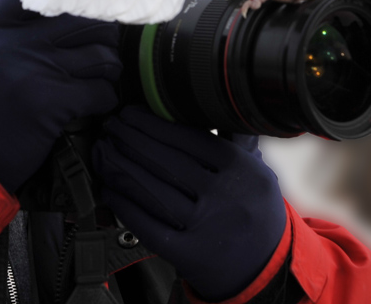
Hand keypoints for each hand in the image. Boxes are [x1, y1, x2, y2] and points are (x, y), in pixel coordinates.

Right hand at [0, 0, 120, 193]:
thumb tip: (42, 5)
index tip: (82, 4)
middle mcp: (12, 41)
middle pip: (82, 18)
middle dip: (101, 32)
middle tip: (102, 45)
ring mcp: (34, 70)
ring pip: (100, 53)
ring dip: (108, 65)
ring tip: (102, 74)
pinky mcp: (53, 103)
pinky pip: (101, 90)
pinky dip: (106, 96)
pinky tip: (97, 101)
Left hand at [92, 106, 286, 301]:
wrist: (267, 266)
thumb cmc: (256, 212)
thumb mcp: (257, 170)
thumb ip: (233, 139)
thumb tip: (207, 103)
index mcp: (240, 168)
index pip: (188, 138)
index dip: (153, 123)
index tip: (130, 113)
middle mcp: (224, 195)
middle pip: (167, 161)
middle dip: (131, 140)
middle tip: (110, 127)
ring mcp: (206, 226)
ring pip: (154, 191)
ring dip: (121, 168)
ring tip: (103, 152)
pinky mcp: (189, 254)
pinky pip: (149, 226)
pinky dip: (125, 206)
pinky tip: (109, 190)